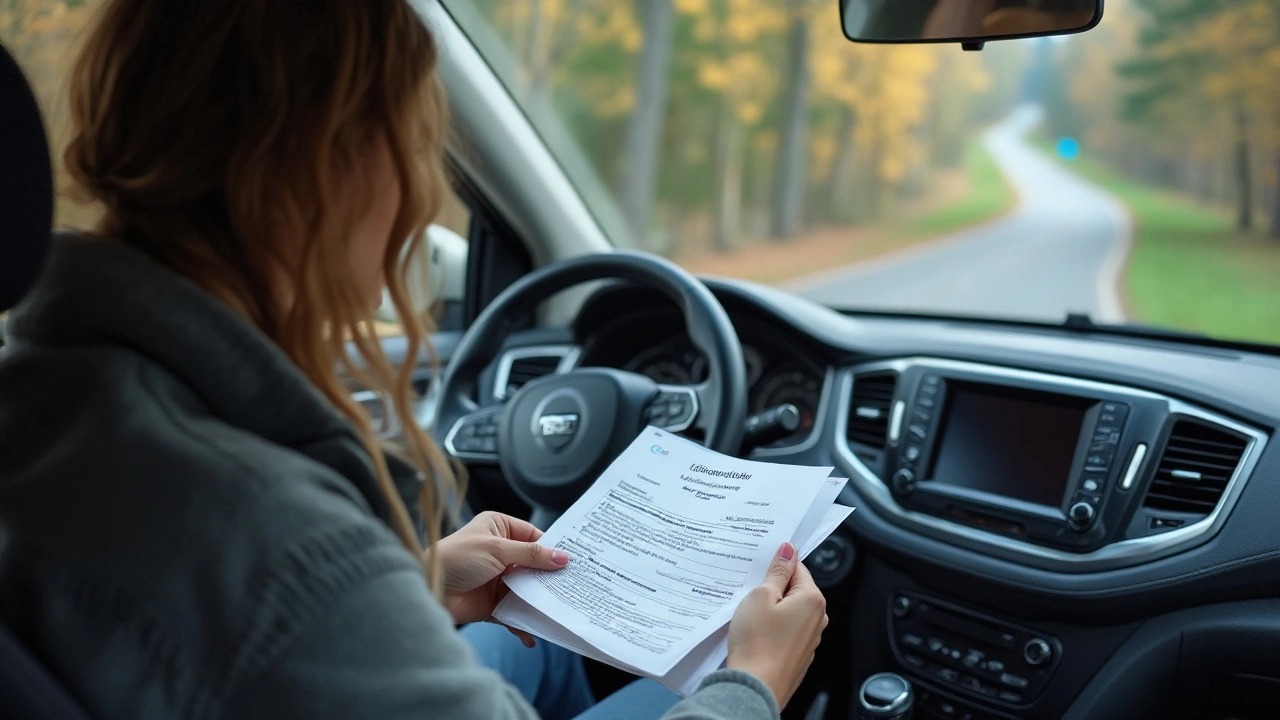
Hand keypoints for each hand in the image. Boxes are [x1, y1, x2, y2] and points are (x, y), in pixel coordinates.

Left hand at [431, 511, 569, 645]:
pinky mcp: (494, 603)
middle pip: (534, 565)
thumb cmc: (456, 558)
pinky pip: (515, 612)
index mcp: (499, 529)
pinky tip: (534, 634)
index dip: (553, 549)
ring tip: (560, 610)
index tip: (575, 561)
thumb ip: (531, 555)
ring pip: (527, 589)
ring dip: (539, 601)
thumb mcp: (497, 550)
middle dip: (550, 577)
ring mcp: (498, 579)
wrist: (427, 588)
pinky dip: (524, 623)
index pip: (534, 537)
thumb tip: (563, 558)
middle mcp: (501, 552)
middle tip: (574, 585)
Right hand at [726, 542, 827, 709]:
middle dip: (773, 590)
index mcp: (812, 599)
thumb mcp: (761, 596)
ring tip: (750, 617)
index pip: (797, 568)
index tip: (759, 571)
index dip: (776, 567)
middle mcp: (818, 618)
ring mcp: (810, 639)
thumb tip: (788, 551)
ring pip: (789, 612)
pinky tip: (756, 634)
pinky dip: (772, 629)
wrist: (755, 687)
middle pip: (794, 590)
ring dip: (771, 610)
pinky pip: (786, 631)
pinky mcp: (798, 654)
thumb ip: (777, 572)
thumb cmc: (757, 643)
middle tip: (750, 594)